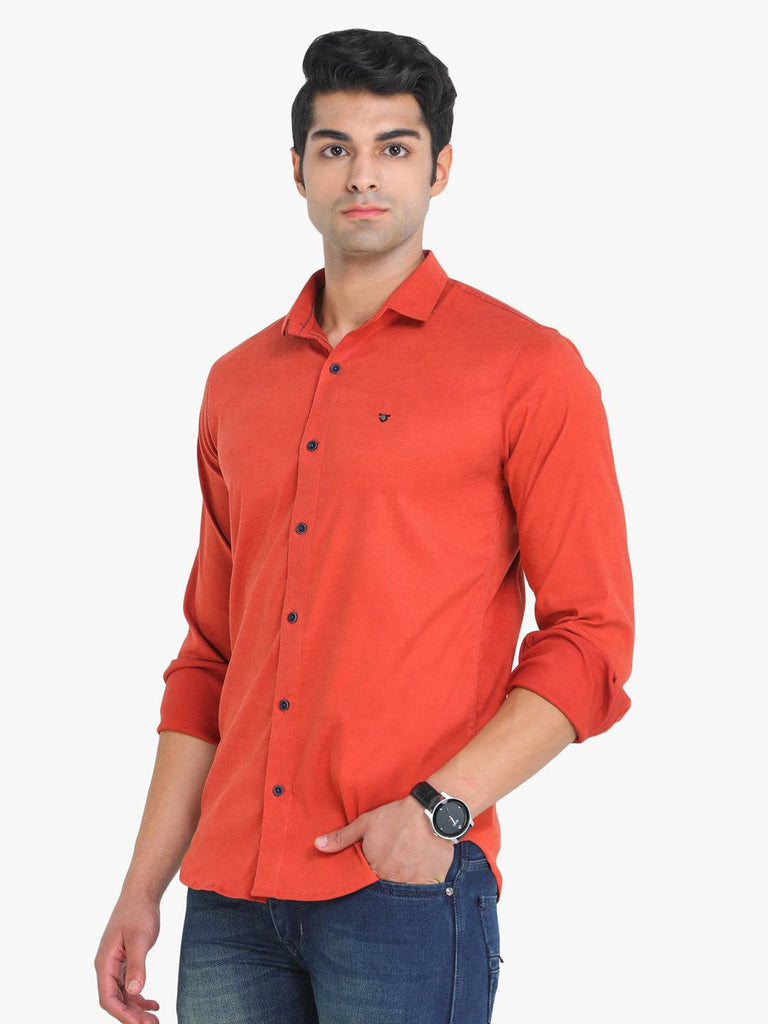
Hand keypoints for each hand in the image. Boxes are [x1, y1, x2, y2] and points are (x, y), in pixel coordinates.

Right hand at [94, 891, 160, 1023]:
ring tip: (154, 1020)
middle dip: (131, 1016)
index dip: (122, 1015)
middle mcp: (106, 966)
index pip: (108, 998)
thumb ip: (136, 965)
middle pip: (116, 1000)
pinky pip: (130, 986)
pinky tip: (154, 1004)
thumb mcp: (139, 939)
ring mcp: (115, 965)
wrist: (141, 894)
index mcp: (105, 962)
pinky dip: (140, 997)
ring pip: (123, 995)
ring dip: (137, 1009)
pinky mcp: (124, 961)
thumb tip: (135, 991)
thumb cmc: (138, 912)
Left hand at [314, 796, 454, 883]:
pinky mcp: (426, 882)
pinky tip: (419, 869)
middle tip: (393, 862)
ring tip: (406, 865)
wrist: (429, 814)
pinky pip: (419, 890)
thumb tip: (317, 845)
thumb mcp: (366, 823)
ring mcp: (408, 882)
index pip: (364, 878)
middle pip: (382, 884)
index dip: (369, 870)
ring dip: (401, 879)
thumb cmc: (395, 817)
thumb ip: (342, 837)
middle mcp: (388, 878)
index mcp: (371, 866)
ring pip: (400, 887)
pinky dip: (418, 881)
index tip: (377, 861)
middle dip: (385, 875)